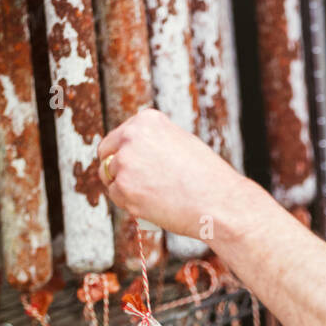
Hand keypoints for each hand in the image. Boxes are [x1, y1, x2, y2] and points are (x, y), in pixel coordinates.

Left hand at [97, 108, 244, 244]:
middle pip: (106, 154)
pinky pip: (116, 197)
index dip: (123, 153)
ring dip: (124, 188)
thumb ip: (153, 144)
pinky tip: (153, 205)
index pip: (119, 136)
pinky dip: (129, 204)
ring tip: (153, 196)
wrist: (219, 202)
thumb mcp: (180, 144)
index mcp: (146, 121)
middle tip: (133, 184)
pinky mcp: (123, 189)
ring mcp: (125, 163)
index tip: (135, 166)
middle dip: (115, 169)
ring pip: (110, 177)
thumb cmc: (207, 178)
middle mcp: (131, 137)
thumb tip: (130, 156)